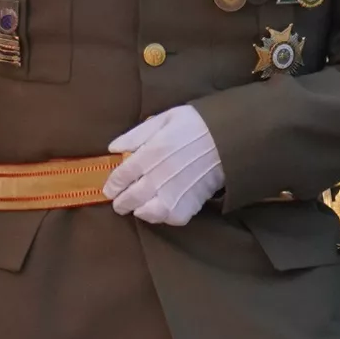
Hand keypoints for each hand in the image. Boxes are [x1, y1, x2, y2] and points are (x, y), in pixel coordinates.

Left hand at [106, 105, 224, 225]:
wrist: (230, 139)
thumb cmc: (196, 124)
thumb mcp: (164, 119)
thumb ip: (136, 134)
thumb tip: (113, 148)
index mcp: (151, 153)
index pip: (121, 175)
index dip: (112, 184)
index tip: (109, 189)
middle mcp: (159, 177)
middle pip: (130, 198)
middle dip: (121, 202)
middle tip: (120, 204)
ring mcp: (174, 194)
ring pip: (146, 213)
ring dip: (139, 211)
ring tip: (138, 208)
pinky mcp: (190, 205)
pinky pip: (169, 218)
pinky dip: (162, 217)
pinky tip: (161, 209)